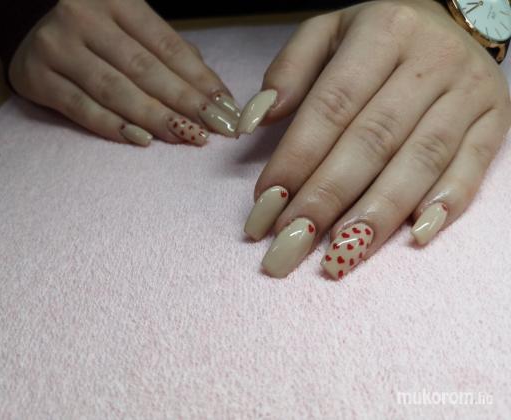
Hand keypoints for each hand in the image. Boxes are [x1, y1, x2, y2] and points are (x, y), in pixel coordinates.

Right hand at [9, 0, 240, 146]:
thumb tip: (211, 90)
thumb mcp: (130, 27)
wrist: (28, 27)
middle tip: (215, 128)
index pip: (167, 45)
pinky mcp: (37, 77)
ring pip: (115, 90)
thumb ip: (166, 53)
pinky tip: (140, 140)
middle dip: (185, 102)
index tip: (225, 107)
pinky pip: (81, 108)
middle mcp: (85, 18)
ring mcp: (58, 47)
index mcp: (117, 0)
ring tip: (186, 137)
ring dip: (155, 118)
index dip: (200, 79)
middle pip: (144, 69)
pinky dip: (113, 126)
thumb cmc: (94, 32)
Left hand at [243, 0, 510, 277]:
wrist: (450, 22)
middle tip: (292, 242)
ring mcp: (469, 91)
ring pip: (421, 161)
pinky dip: (445, 204)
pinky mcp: (495, 120)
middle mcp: (431, 59)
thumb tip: (256, 120)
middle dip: (328, 198)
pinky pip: (474, 166)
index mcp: (384, 30)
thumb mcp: (327, 32)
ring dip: (378, 214)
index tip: (267, 203)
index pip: (332, 105)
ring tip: (341, 255)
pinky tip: (413, 237)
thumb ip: (289, 71)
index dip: (297, 158)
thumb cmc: (377, 36)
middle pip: (373, 140)